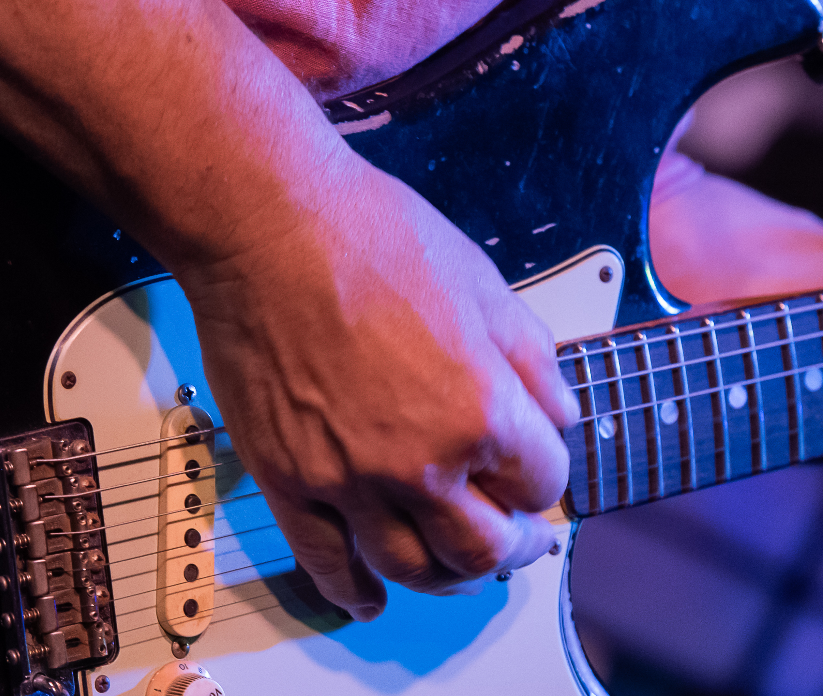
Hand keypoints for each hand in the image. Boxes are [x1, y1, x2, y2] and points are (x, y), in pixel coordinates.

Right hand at [172, 163, 576, 620]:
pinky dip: (355, 591)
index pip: (542, 483)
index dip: (544, 477)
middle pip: (484, 549)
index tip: (534, 474)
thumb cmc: (368, 238)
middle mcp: (419, 460)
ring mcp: (348, 479)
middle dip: (511, 548)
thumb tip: (554, 413)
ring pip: (413, 569)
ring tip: (455, 566)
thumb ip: (531, 360)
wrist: (268, 226)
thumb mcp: (486, 286)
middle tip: (514, 540)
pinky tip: (372, 595)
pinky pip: (327, 564)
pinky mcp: (289, 482)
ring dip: (446, 577)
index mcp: (481, 410)